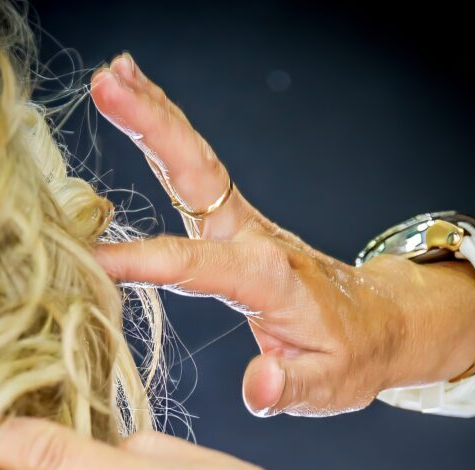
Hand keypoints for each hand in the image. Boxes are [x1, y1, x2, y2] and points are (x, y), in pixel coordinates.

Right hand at [89, 53, 474, 415]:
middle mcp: (255, 239)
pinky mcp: (237, 226)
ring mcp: (245, 227)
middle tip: (109, 85)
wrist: (381, 324)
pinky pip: (199, 175)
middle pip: (198, 174)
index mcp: (269, 277)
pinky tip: (141, 104)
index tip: (94, 259)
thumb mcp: (329, 386)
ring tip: (113, 76)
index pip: (195, 264)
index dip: (143, 260)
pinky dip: (170, 136)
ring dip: (156, 117)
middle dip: (154, 128)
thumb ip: (292, 388)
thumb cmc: (353, 357)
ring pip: (196, 164)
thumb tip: (260, 387)